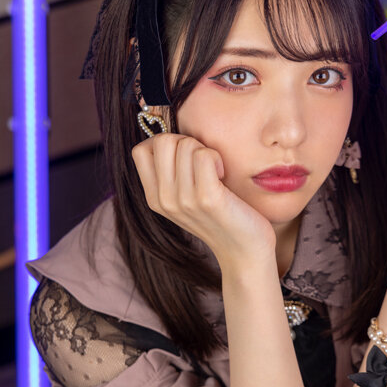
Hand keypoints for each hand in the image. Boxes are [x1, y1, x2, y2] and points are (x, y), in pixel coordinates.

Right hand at [132, 133, 276, 266]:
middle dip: (186, 142)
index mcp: (154, 198)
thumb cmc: (221, 215)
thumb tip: (170, 136)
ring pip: (186, 145)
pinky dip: (217, 157)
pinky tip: (223, 175)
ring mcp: (184, 201)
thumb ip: (172, 173)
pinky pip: (204, 155)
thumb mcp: (186, 197)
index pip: (141, 150)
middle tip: (203, 162)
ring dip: (205, 150)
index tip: (185, 159)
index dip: (165, 143)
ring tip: (216, 172)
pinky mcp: (207, 199)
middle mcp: (164, 200)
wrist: (244, 250)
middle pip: (163, 141)